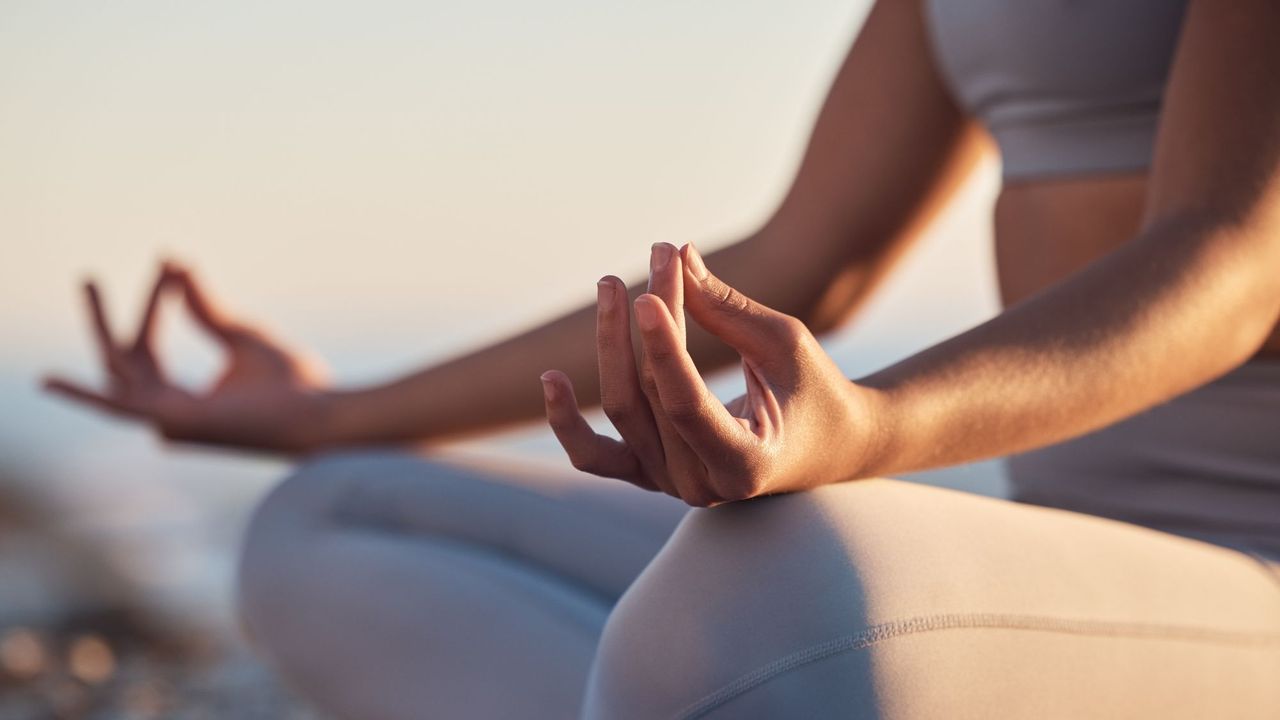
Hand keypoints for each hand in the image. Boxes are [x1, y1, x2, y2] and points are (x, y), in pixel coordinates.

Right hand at [43, 262, 332, 452]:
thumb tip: (179, 265)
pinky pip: (118, 407)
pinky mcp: (173, 423)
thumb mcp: (240, 334)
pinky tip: (49, 380)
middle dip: (105, 319)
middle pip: (124, 359)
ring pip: (119, 369)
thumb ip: (205, 307)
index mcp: (183, 398)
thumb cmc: (292, 384)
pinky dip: (83, 393)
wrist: (318, 411)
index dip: (153, 304)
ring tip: (88, 281)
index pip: (150, 347)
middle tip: (87, 277)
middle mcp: (167, 415)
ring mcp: (167, 422)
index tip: (167, 265)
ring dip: (102, 324)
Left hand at [541, 243, 883, 506]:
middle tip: (659, 252)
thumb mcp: (783, 344)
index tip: (647, 289)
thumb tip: (675, 256)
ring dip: (611, 341)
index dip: (662, 346)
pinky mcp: (648, 475)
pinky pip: (593, 454)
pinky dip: (566, 421)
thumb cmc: (813, 390)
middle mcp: (701, 486)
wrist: (827, 445)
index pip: (686, 405)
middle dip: (652, 317)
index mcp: (746, 463)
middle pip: (652, 393)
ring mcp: (669, 485)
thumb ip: (726, 309)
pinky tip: (551, 378)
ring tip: (612, 282)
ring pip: (622, 409)